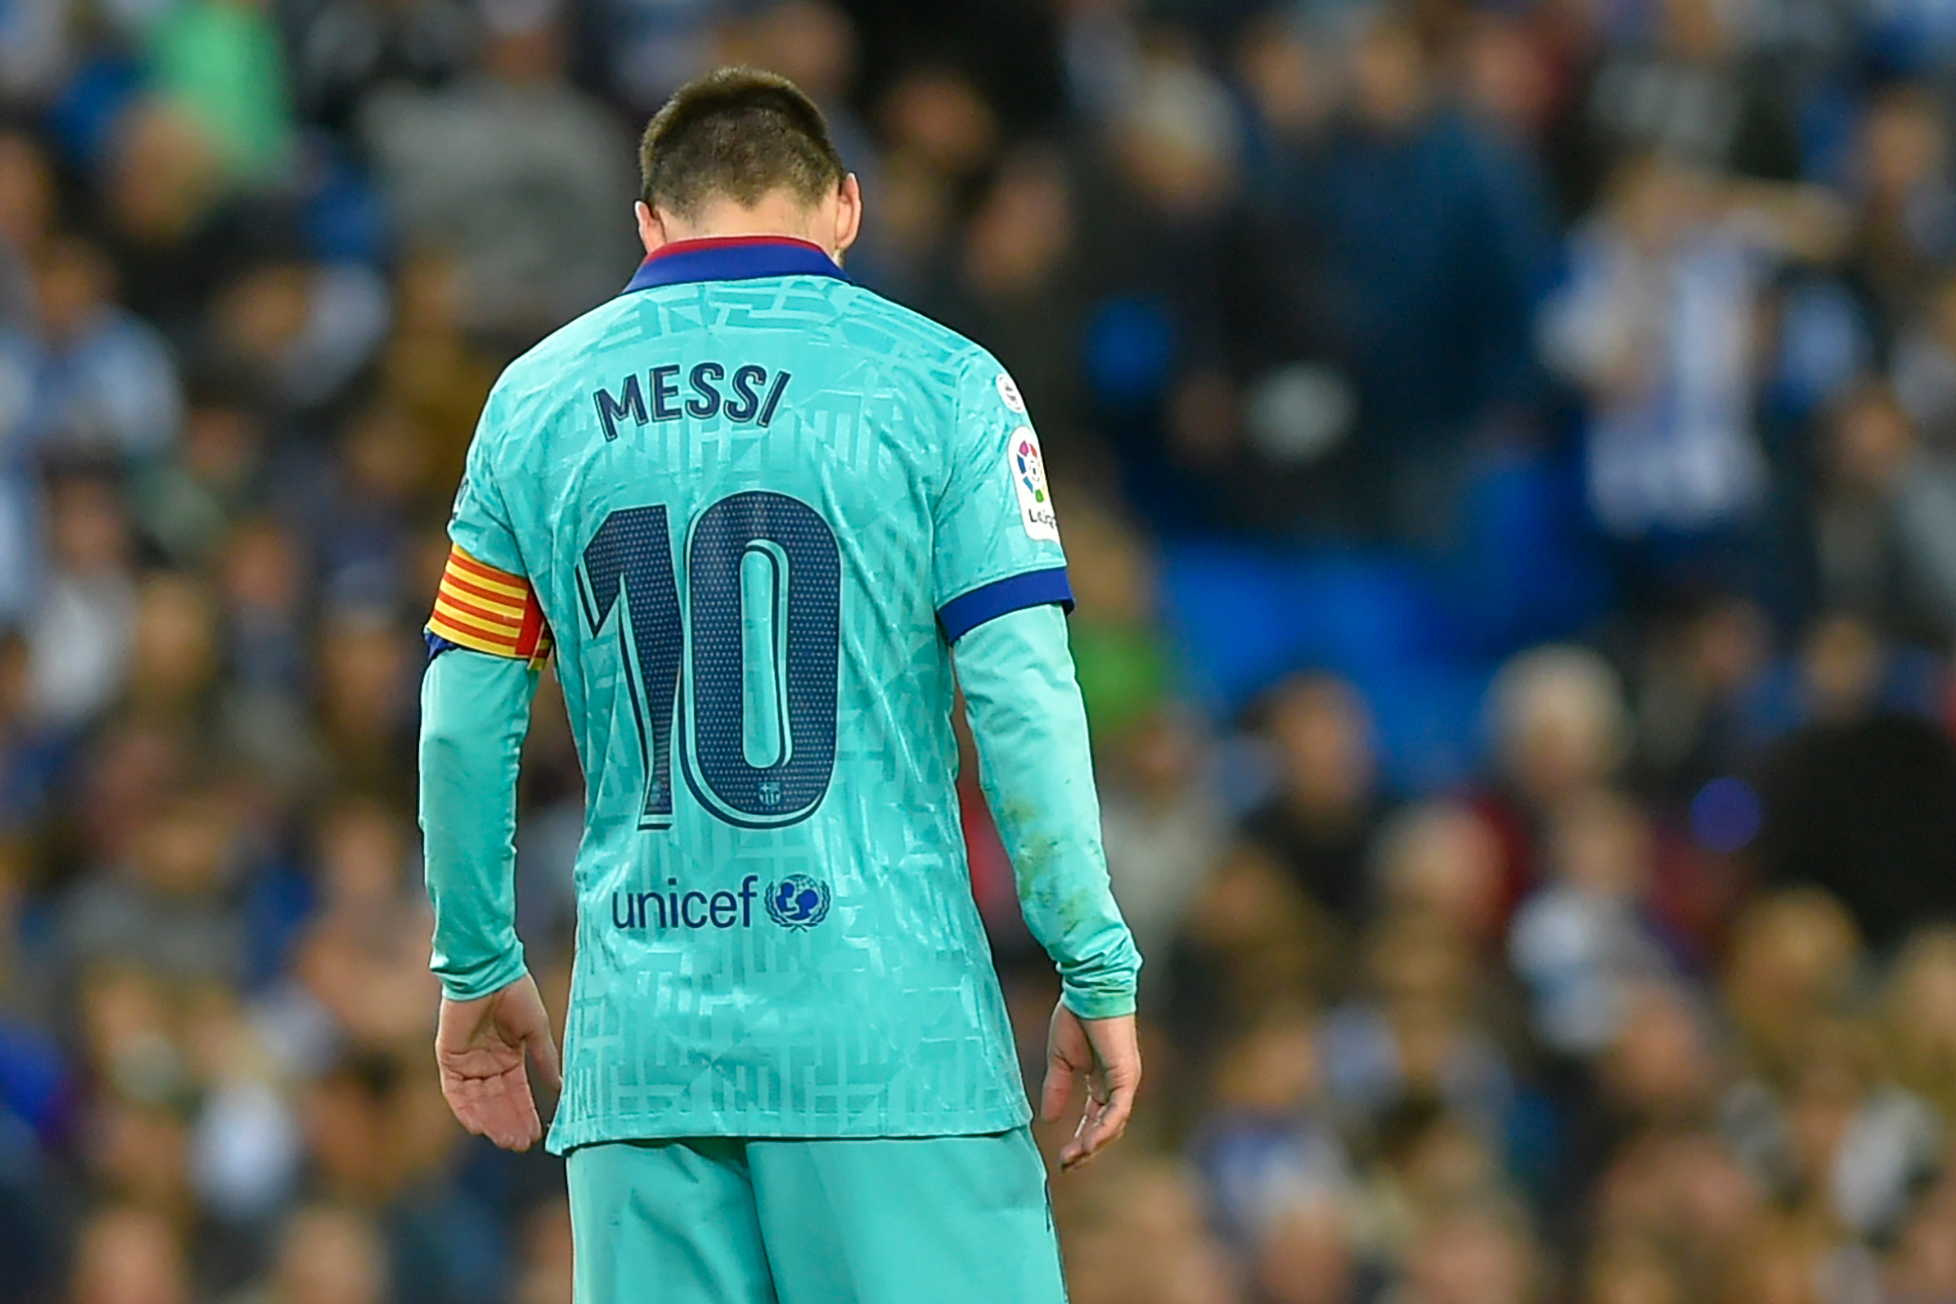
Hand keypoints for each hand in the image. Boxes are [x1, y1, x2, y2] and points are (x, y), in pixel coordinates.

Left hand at [434, 974, 562, 1150]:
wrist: (490, 971)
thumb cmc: (516, 994)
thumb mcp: (537, 1030)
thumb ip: (545, 1059)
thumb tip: (560, 1087)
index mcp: (508, 1056)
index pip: (517, 1092)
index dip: (525, 1113)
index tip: (536, 1134)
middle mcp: (486, 1063)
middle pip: (497, 1102)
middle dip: (508, 1123)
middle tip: (520, 1145)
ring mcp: (466, 1062)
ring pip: (478, 1101)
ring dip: (491, 1121)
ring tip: (505, 1140)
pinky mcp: (448, 1057)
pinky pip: (455, 1091)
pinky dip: (465, 1109)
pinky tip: (478, 1127)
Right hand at [1040, 1002, 1140, 1170]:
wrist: (1087, 990)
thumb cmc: (1076, 1017)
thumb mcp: (1060, 1060)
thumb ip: (1058, 1089)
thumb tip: (1047, 1118)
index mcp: (1102, 1081)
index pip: (1094, 1119)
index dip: (1079, 1139)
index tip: (1063, 1158)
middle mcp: (1117, 1085)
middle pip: (1106, 1127)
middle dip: (1086, 1149)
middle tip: (1068, 1166)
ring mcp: (1125, 1082)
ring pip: (1113, 1125)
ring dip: (1093, 1145)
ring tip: (1073, 1160)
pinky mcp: (1127, 1076)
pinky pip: (1117, 1111)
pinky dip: (1103, 1129)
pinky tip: (1087, 1144)